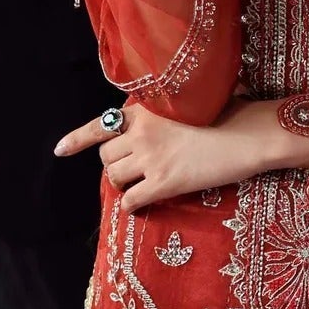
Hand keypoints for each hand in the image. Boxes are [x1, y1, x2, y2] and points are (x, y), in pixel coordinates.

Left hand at [54, 97, 308, 211]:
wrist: (248, 136)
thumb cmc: (228, 115)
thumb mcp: (189, 104)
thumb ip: (162, 113)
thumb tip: (148, 128)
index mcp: (146, 110)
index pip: (101, 124)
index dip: (77, 139)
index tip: (59, 150)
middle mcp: (142, 132)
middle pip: (106, 157)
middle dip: (116, 165)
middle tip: (136, 170)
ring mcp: (151, 158)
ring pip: (114, 178)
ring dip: (124, 184)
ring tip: (143, 184)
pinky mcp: (164, 183)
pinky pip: (131, 200)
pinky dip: (133, 205)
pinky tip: (144, 204)